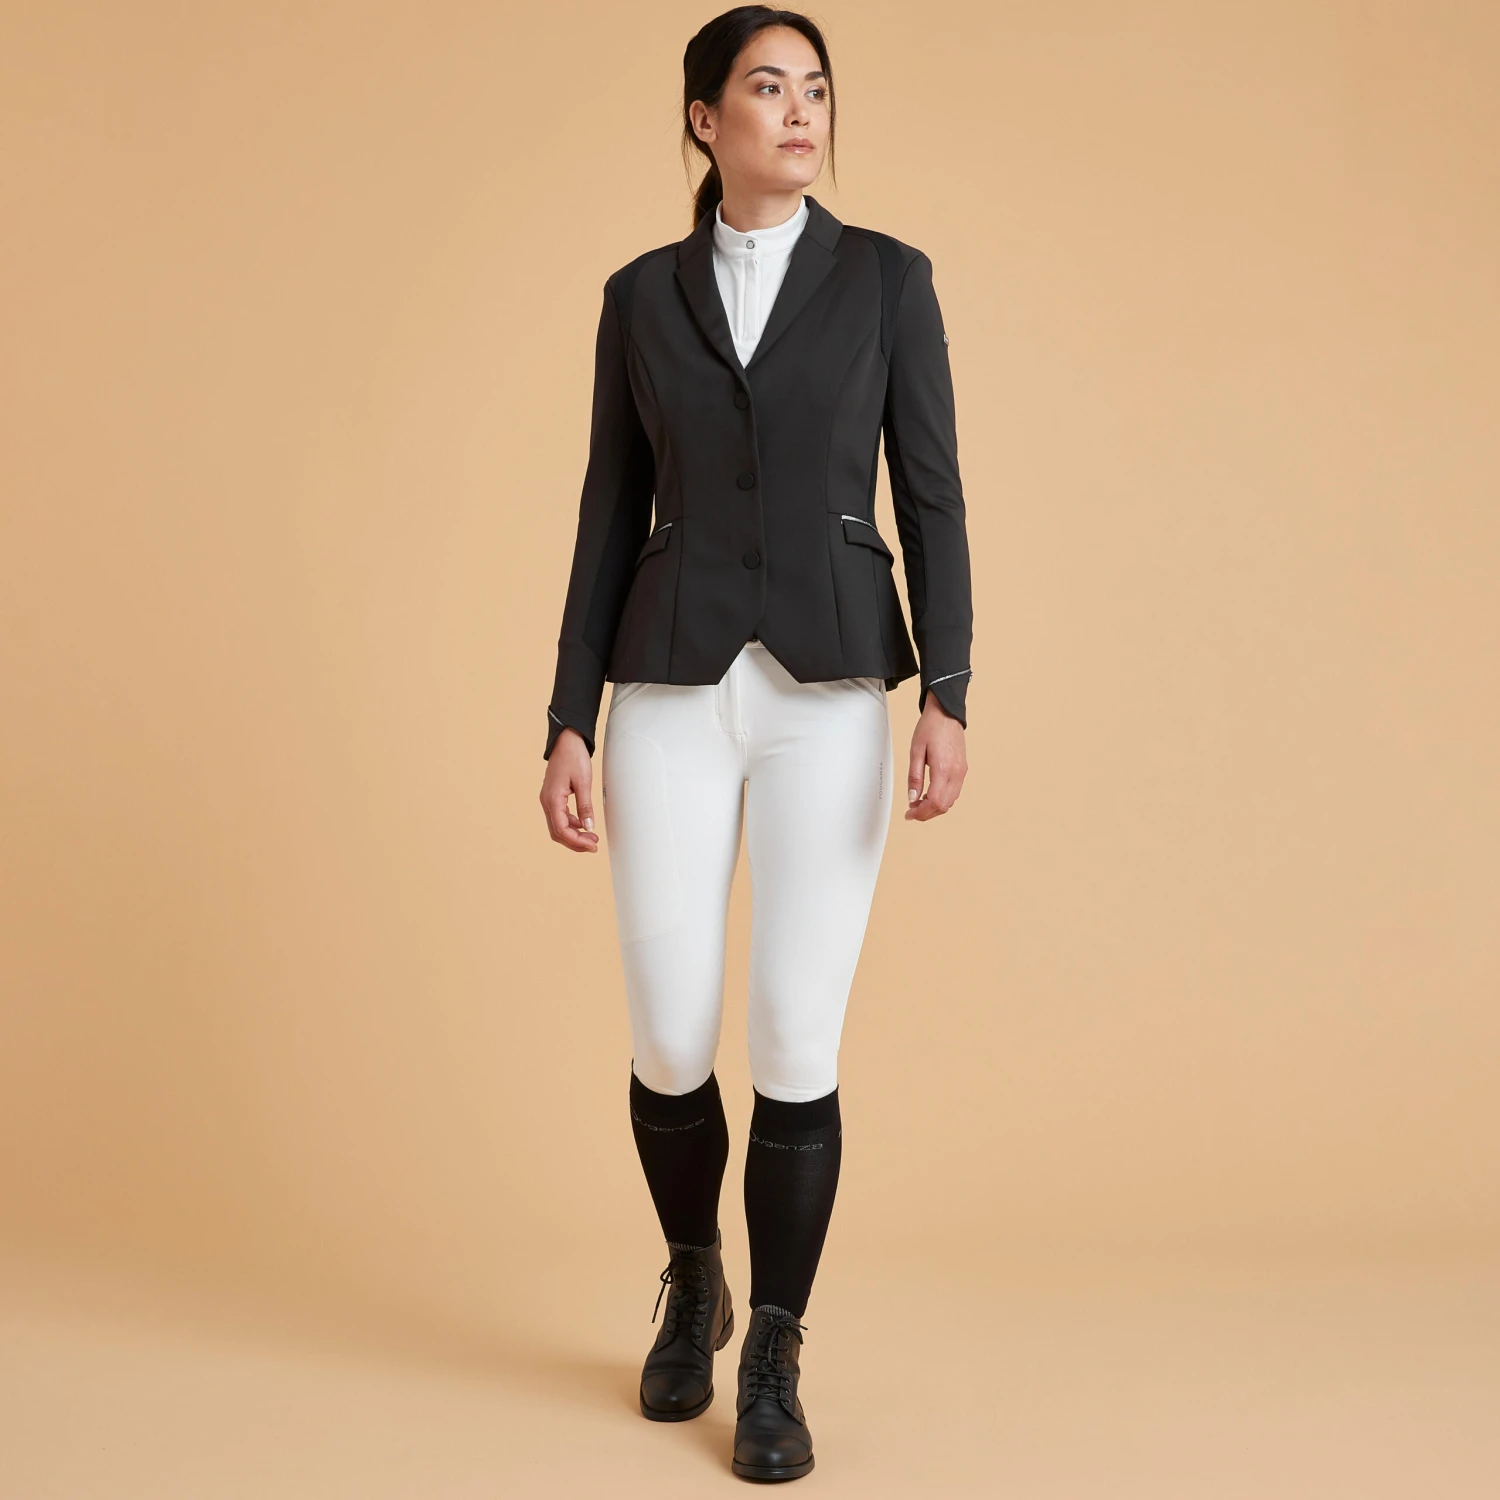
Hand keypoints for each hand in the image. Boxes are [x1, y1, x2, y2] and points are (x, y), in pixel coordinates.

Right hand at [540, 727, 599, 851]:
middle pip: (557, 832)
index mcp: (552, 799)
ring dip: (574, 834)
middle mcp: (547, 801)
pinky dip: (571, 824)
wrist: (566, 740)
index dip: (576, 841)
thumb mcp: (584, 782)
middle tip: (593, 845)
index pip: (561, 829)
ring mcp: (548, 799)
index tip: (592, 845)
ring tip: (591, 837)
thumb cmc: (573, 756)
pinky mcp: (553, 797)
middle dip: (575, 842)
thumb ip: (585, 806)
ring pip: (558, 826)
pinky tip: (583, 824)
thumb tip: (589, 826)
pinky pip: (560, 816)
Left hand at [906, 695, 966, 820]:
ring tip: (918, 802)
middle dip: (926, 813)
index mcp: (944, 769)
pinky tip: (930, 795)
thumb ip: (914, 777)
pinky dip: (942, 799)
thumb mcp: (915, 751)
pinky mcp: (963, 770)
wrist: (946, 714)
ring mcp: (962, 772)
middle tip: (911, 810)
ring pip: (950, 802)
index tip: (909, 814)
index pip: (936, 802)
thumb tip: (912, 798)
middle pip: (944, 806)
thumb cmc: (931, 728)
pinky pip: (954, 792)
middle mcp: (956, 773)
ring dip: (934, 807)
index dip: (921, 813)